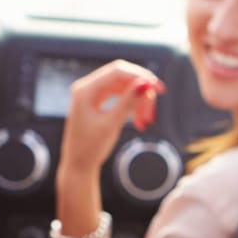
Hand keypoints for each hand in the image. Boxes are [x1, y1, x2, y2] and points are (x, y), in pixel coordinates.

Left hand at [60, 60, 163, 174]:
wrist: (78, 166)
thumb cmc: (90, 148)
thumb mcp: (111, 125)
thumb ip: (128, 103)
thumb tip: (145, 84)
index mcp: (85, 90)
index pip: (118, 71)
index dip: (141, 77)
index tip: (159, 89)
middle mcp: (87, 88)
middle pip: (122, 79)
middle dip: (141, 94)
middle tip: (151, 114)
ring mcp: (92, 94)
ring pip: (124, 88)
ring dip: (138, 102)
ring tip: (145, 122)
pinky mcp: (97, 102)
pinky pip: (120, 96)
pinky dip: (131, 107)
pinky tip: (139, 121)